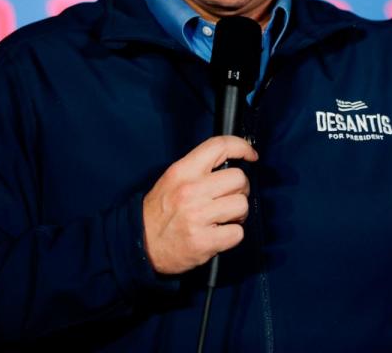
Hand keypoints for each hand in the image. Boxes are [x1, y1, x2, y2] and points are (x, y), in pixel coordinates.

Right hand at [141, 135, 257, 274]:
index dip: (242, 146)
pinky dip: (232, 234)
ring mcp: (197, 217)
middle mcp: (190, 191)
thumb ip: (199, 169)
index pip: (219, 146)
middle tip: (229, 197)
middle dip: (240, 189)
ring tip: (223, 217)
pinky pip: (237, 233)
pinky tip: (218, 233)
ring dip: (238, 213)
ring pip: (242, 205)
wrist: (140, 244)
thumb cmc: (159, 212)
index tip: (250, 155)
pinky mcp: (203, 242)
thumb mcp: (172, 179)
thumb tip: (230, 162)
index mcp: (183, 171)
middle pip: (239, 178)